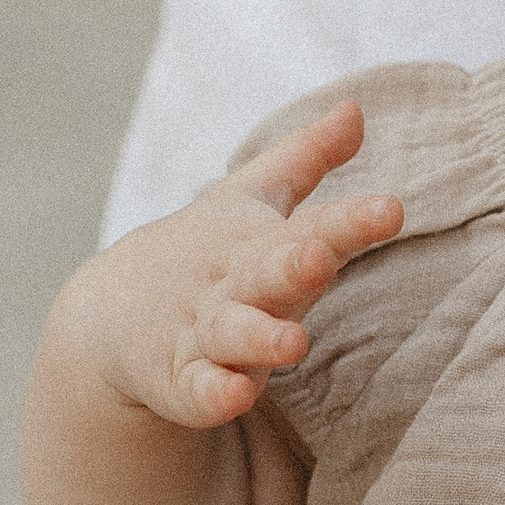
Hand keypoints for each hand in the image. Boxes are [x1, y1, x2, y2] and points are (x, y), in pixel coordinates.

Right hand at [42, 100, 400, 430]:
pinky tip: (233, 398)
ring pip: (231, 334)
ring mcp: (200, 331)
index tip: (393, 209)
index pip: (312, 226)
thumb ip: (308, 157)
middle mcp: (232, 283)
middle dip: (293, 265)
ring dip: (258, 337)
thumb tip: (357, 106)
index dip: (352, 221)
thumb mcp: (255, 200)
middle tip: (320, 258)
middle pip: (264, 272)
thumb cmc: (208, 250)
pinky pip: (196, 390)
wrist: (111, 310)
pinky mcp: (177, 379)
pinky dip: (210, 394)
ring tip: (292, 344)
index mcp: (259, 240)